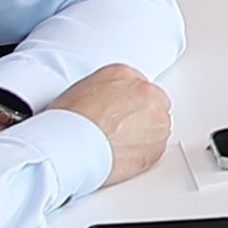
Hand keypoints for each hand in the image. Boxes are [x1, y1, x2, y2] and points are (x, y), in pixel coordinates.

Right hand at [55, 62, 175, 185]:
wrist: (71, 145)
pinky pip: (155, 149)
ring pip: (158, 127)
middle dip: (141, 117)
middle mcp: (146, 92)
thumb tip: (112, 99)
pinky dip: (143, 153)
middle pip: (155, 104)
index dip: (129, 102)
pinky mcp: (158, 146)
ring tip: (117, 143)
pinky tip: (122, 154)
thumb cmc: (69, 122)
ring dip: (144, 135)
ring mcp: (156, 119)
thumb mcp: (82, 89)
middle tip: (119, 129)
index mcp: (125, 74)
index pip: (139, 84)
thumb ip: (107, 89)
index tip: (122, 112)